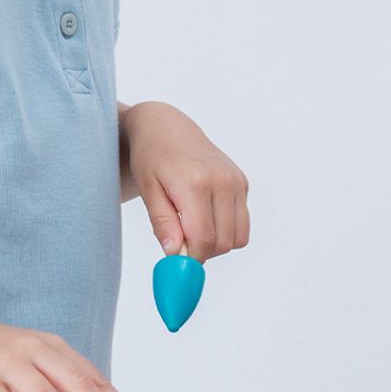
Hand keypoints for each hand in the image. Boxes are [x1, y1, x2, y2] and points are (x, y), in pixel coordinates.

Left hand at [125, 101, 250, 262]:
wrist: (167, 128)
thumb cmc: (151, 158)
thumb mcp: (148, 190)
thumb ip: (162, 222)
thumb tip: (175, 253)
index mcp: (195, 182)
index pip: (202, 238)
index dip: (190, 258)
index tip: (176, 263)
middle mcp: (222, 181)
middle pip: (222, 242)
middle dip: (202, 252)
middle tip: (180, 244)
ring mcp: (236, 181)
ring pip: (237, 237)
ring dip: (216, 244)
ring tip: (192, 229)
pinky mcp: (242, 182)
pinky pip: (241, 223)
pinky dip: (225, 229)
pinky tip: (204, 215)